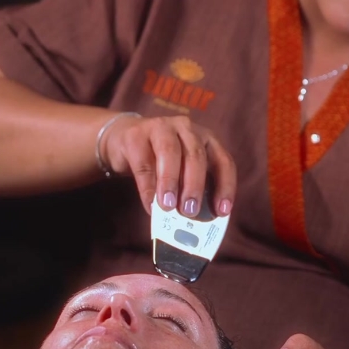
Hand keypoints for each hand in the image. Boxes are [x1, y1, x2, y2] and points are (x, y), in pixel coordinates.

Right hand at [102, 113, 235, 216]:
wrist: (123, 139)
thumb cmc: (160, 160)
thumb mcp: (181, 171)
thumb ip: (190, 189)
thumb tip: (196, 220)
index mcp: (205, 139)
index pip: (223, 161)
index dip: (225, 187)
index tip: (221, 211)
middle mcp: (186, 129)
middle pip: (196, 155)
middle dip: (195, 186)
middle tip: (190, 211)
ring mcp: (160, 128)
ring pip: (169, 153)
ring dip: (170, 182)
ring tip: (168, 207)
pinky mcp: (135, 136)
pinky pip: (143, 163)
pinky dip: (147, 187)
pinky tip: (150, 204)